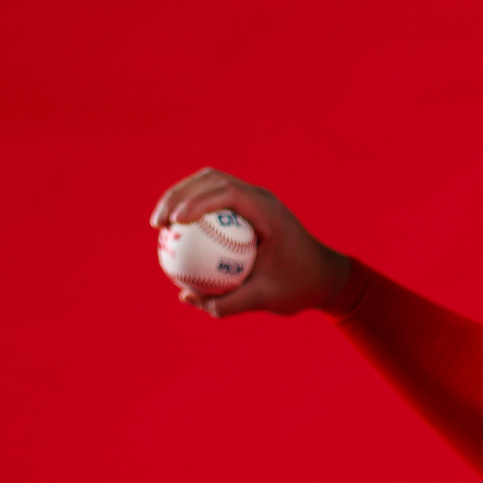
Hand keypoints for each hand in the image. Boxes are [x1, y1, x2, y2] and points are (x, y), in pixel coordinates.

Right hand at [149, 167, 350, 316]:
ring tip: (159, 225)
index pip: (228, 194)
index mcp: (270, 212)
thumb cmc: (299, 287)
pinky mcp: (247, 208)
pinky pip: (213, 203)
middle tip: (158, 224)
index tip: (174, 222)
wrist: (324, 276)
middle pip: (211, 180)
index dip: (197, 202)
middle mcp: (261, 198)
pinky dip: (192, 211)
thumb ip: (229, 302)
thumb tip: (187, 298)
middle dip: (179, 195)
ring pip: (209, 185)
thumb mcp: (266, 300)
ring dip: (181, 197)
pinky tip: (173, 235)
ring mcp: (254, 200)